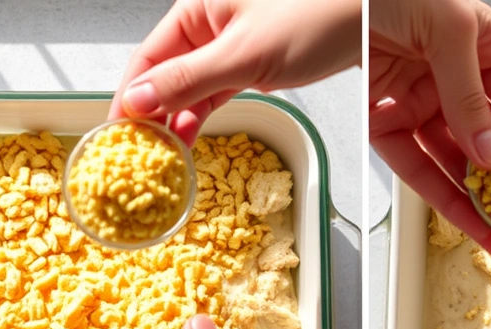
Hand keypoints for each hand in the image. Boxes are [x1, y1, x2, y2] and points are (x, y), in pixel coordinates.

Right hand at [109, 0, 361, 144]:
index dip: (129, 96)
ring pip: (192, 87)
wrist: (374, 16)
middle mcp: (211, 25)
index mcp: (198, 9)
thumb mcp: (246, 53)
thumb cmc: (319, 13)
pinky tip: (190, 134)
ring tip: (165, 152)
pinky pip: (219, 92)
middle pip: (166, 74)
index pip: (148, 57)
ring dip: (177, 119)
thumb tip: (139, 98)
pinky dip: (203, 114)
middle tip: (139, 152)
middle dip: (151, 113)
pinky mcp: (257, 65)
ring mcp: (234, 46)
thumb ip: (190, 79)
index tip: (117, 133)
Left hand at [369, 0, 490, 255]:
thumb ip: (470, 93)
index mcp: (481, 37)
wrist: (303, 13)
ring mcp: (423, 100)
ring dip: (486, 198)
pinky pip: (421, 169)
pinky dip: (444, 199)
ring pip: (464, 159)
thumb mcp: (445, 28)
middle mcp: (456, 72)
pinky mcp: (386, 125)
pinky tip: (469, 223)